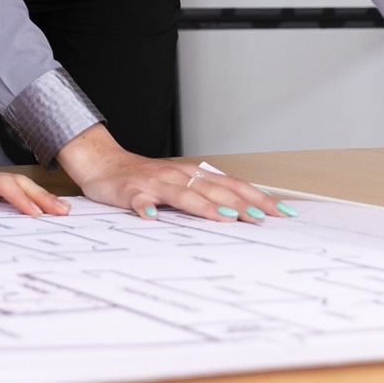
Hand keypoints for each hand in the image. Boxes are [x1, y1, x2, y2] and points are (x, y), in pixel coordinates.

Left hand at [0, 150, 69, 215]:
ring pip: (20, 184)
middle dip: (40, 196)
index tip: (34, 212)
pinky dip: (33, 195)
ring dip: (41, 196)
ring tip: (63, 209)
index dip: (19, 197)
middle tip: (61, 211)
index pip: (0, 185)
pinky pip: (15, 188)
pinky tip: (46, 205)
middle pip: (18, 182)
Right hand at [55, 124, 290, 222]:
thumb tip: (245, 212)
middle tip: (261, 220)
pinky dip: (146, 208)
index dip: (256, 197)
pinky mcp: (130, 192)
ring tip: (223, 218)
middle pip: (214, 189)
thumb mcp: (179, 183)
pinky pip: (138, 201)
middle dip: (240, 204)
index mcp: (192, 174)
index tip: (280, 213)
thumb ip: (207, 195)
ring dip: (204, 206)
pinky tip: (151, 218)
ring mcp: (154, 184)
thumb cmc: (145, 178)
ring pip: (182, 195)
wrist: (103, 162)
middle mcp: (177, 175)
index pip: (232, 184)